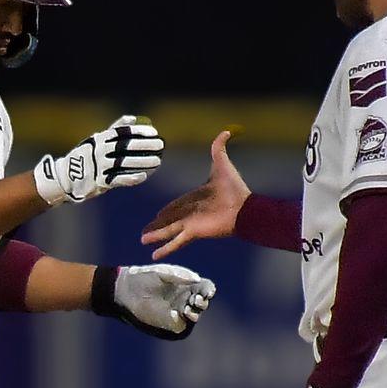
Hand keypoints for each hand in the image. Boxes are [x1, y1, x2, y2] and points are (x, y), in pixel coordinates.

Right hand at [35, 115, 162, 204]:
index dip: (139, 131)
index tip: (153, 132)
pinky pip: (118, 180)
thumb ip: (115, 129)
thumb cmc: (86, 156)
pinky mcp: (99, 182)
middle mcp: (100, 151)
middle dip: (145, 145)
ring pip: (125, 163)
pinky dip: (131, 178)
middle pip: (126, 146)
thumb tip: (133, 118)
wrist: (65, 176)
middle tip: (160, 144)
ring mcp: (99, 167)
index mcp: (100, 139)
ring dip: (142, 161)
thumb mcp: (97, 139)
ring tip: (157, 161)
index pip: (123, 132)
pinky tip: (143, 176)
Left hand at [109, 264, 215, 339]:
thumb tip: (197, 279)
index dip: (208, 290)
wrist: (126, 290)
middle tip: (196, 300)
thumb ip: (181, 275)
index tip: (207, 291)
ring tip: (187, 309)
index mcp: (187, 284)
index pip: (205, 288)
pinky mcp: (169, 323)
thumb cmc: (145, 277)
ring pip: (194, 315)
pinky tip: (174, 313)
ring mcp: (178, 311)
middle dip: (202, 302)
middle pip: (202, 303)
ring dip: (194, 313)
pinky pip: (181, 325)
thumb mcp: (164, 272)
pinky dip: (181, 320)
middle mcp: (185, 298)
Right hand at [140, 129, 251, 259]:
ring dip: (156, 236)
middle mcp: (190, 212)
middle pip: (169, 219)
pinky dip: (165, 249)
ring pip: (168, 230)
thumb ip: (219, 148)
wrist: (243, 207)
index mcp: (195, 198)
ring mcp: (191, 223)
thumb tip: (225, 131)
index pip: (176, 204)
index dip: (167, 209)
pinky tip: (154, 256)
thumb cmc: (234, 188)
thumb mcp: (222, 164)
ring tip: (142, 240)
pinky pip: (175, 241)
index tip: (157, 214)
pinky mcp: (192, 232)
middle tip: (145, 231)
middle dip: (157, 225)